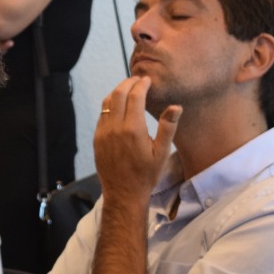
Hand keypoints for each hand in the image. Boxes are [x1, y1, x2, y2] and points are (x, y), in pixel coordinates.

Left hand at [94, 77, 179, 205]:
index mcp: (133, 129)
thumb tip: (176, 106)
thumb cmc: (146, 175)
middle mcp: (115, 128)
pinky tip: (119, 105)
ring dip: (117, 91)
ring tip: (128, 88)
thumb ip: (168, 127)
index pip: (135, 96)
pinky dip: (110, 104)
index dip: (141, 84)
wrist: (123, 193)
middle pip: (118, 94)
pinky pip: (102, 114)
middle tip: (138, 80)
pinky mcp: (97, 138)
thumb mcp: (161, 153)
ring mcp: (103, 133)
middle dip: (128, 83)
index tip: (147, 80)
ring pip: (107, 102)